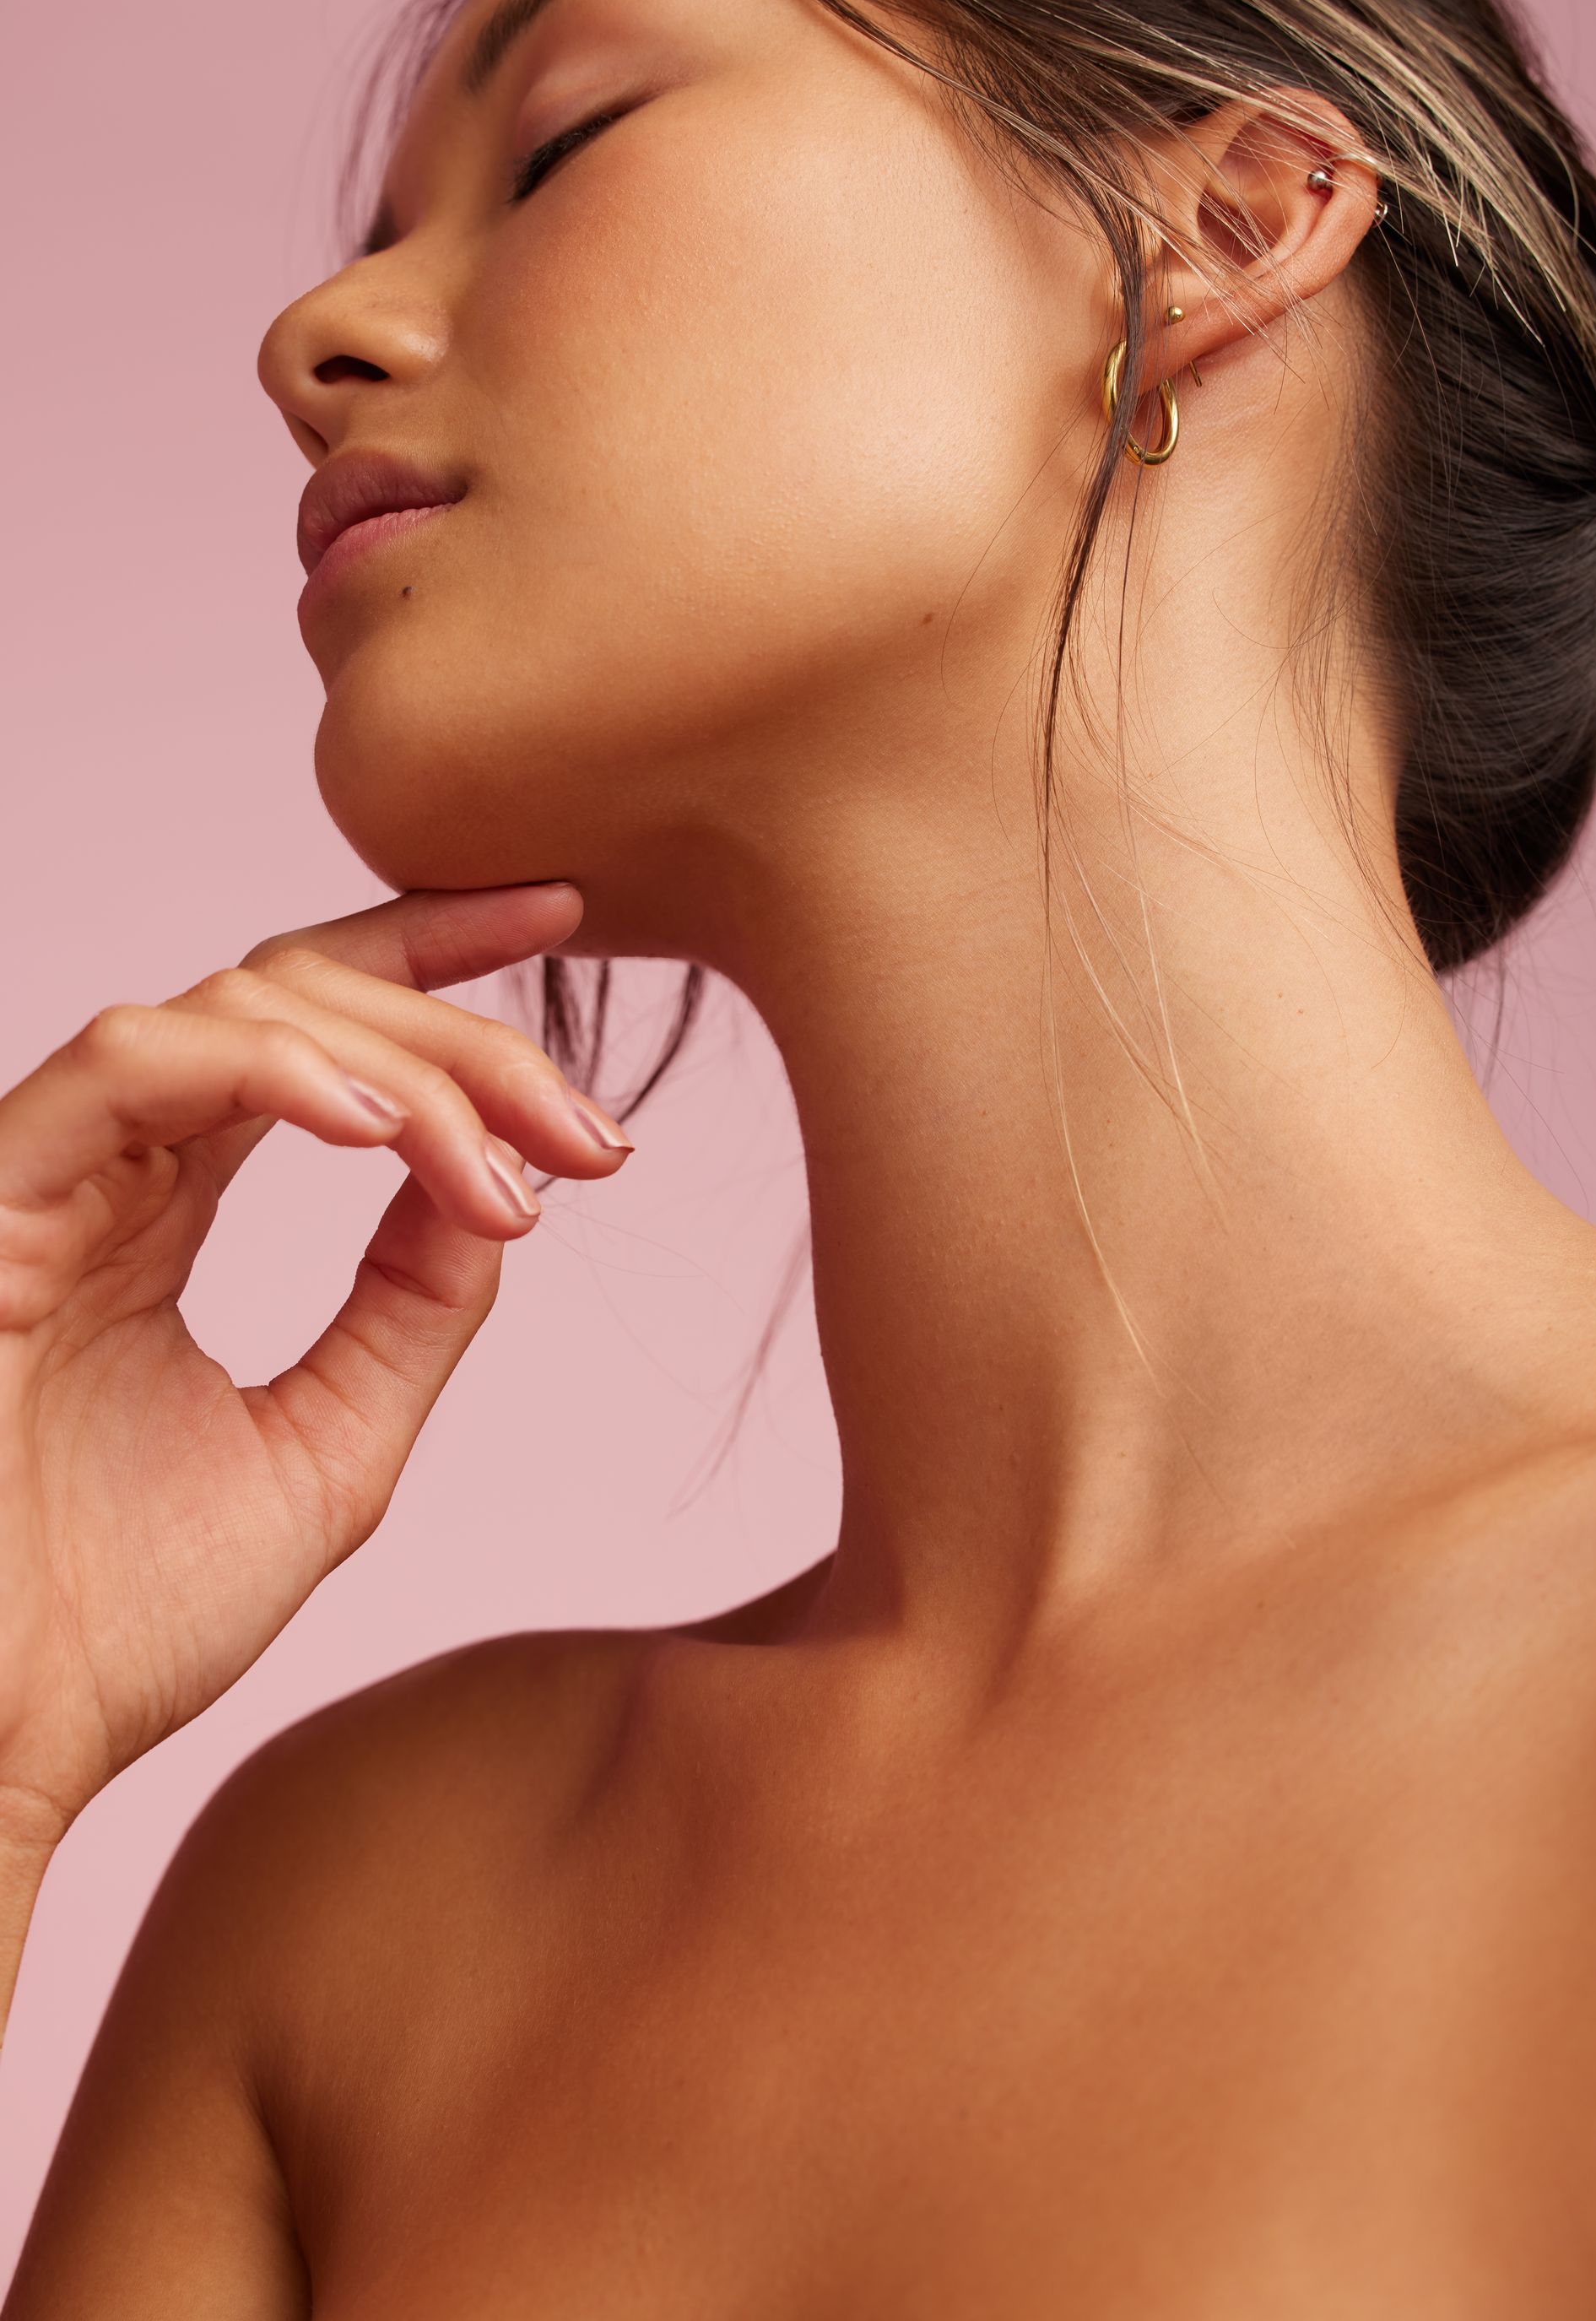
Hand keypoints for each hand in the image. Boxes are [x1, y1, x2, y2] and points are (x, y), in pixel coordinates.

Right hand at [0, 882, 629, 1847]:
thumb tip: (504, 1188)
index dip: (432, 955)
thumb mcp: (331, 1445)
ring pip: (232, 1009)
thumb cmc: (120, 1628)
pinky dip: (261, 1068)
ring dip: (398, 1066)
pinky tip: (374, 1127)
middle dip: (465, 1041)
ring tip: (508, 1166)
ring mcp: (46, 1175)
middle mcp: (108, 1169)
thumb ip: (411, 1308)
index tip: (565, 919)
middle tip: (589, 1136)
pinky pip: (124, 1067)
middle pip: (299, 998)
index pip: (307, 1026)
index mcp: (165, 1210)